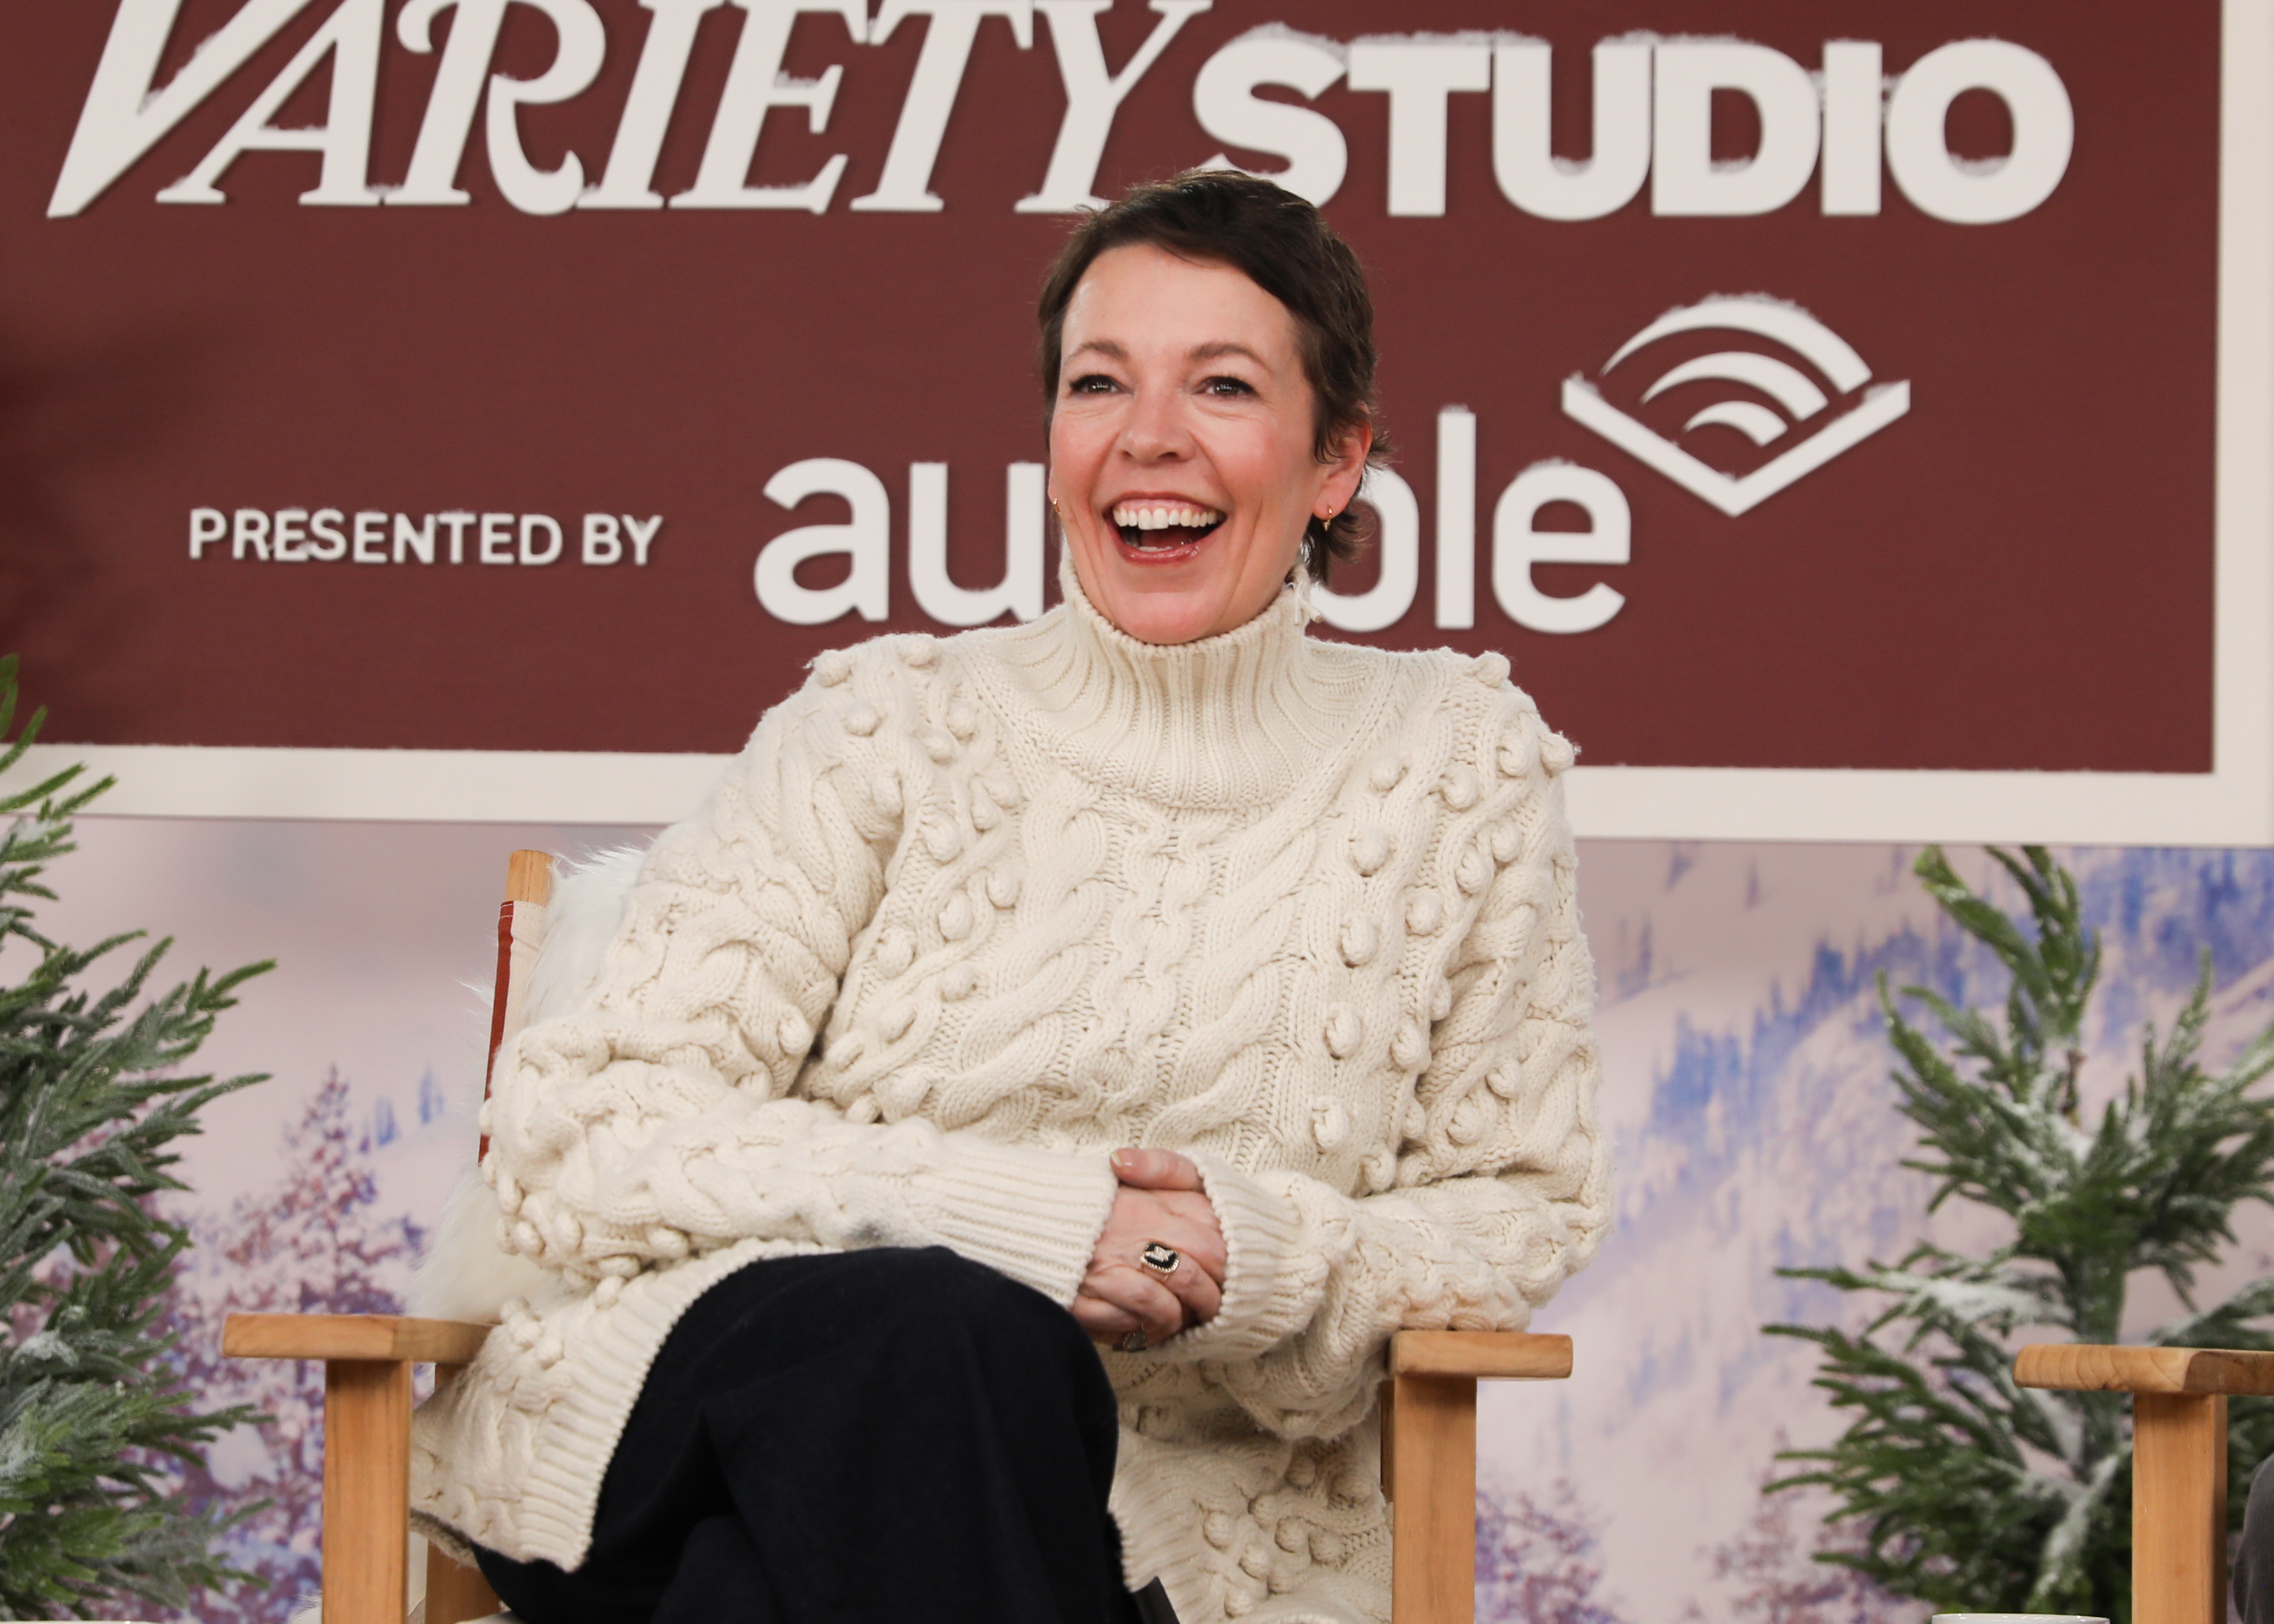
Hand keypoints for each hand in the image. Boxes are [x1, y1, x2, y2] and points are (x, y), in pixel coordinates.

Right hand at [1070, 1149, 1227, 1349]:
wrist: (1019, 1214)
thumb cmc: (1085, 1199)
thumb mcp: (1128, 1172)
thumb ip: (1162, 1170)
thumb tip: (1185, 1186)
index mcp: (1150, 1204)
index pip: (1213, 1239)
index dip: (1228, 1265)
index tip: (1227, 1276)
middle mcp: (1130, 1235)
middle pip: (1195, 1275)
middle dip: (1211, 1300)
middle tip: (1210, 1310)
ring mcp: (1106, 1268)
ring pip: (1164, 1305)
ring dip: (1174, 1321)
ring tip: (1174, 1323)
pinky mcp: (1082, 1298)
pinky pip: (1128, 1323)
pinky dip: (1142, 1332)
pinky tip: (1142, 1330)